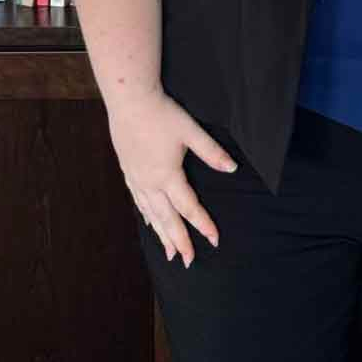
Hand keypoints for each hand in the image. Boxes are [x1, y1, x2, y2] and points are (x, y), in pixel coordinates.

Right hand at [108, 88, 236, 265]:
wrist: (129, 100)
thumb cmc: (162, 114)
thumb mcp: (191, 131)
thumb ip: (211, 152)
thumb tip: (233, 168)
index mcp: (168, 175)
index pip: (189, 207)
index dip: (203, 224)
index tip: (214, 240)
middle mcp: (150, 183)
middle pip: (167, 218)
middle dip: (179, 240)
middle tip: (188, 261)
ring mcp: (137, 179)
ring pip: (151, 214)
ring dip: (161, 234)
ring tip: (169, 253)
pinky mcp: (128, 171)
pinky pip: (138, 202)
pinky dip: (147, 216)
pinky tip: (149, 222)